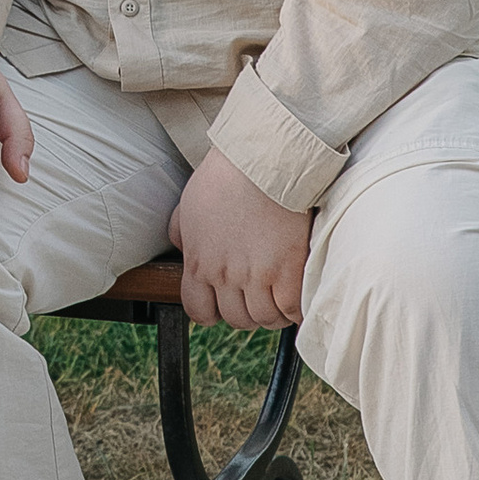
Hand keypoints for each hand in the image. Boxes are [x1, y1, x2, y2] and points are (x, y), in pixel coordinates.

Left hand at [170, 144, 309, 330]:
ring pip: (265, 318)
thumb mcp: (189, 205)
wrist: (261, 160)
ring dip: (274, 312)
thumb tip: (180, 245)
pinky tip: (298, 296)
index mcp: (199, 263)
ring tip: (281, 294)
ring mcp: (258, 276)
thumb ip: (181, 233)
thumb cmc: (226, 176)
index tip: (226, 302)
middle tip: (259, 294)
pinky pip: (293, 310)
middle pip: (237, 319)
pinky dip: (297, 310)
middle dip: (248, 311)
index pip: (199, 311)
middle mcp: (226, 275)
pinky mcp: (289, 271)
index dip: (213, 311)